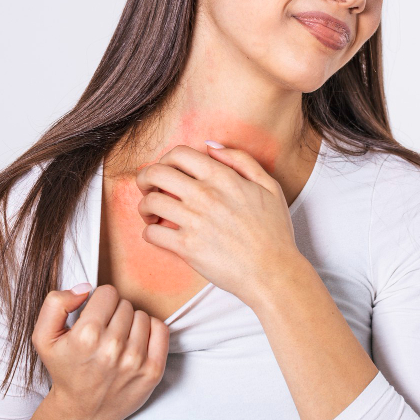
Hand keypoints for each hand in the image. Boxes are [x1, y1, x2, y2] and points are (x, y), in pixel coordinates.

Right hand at [31, 284, 169, 419]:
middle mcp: (113, 348)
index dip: (100, 302)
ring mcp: (135, 360)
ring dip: (131, 324)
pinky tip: (135, 342)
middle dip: (114, 314)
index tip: (95, 317)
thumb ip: (56, 304)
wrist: (83, 411)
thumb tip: (85, 288)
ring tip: (118, 340)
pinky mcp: (153, 370)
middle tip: (104, 332)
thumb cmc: (66, 370)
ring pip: (142, 315)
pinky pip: (161, 330)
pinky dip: (150, 331)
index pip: (108, 292)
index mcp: (86, 335)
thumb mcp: (44, 337)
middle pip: (125, 304)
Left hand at [135, 142, 301, 306]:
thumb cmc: (274, 232)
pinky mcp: (187, 247)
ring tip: (152, 213)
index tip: (168, 171)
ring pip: (150, 202)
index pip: (179, 154)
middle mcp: (205, 195)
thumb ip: (241, 160)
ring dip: (145, 206)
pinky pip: (152, 233)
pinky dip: (149, 232)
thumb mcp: (269, 186)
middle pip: (156, 173)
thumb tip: (210, 146)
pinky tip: (159, 234)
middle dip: (146, 178)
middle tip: (149, 188)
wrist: (273, 272)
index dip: (166, 159)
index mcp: (223, 177)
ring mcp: (194, 221)